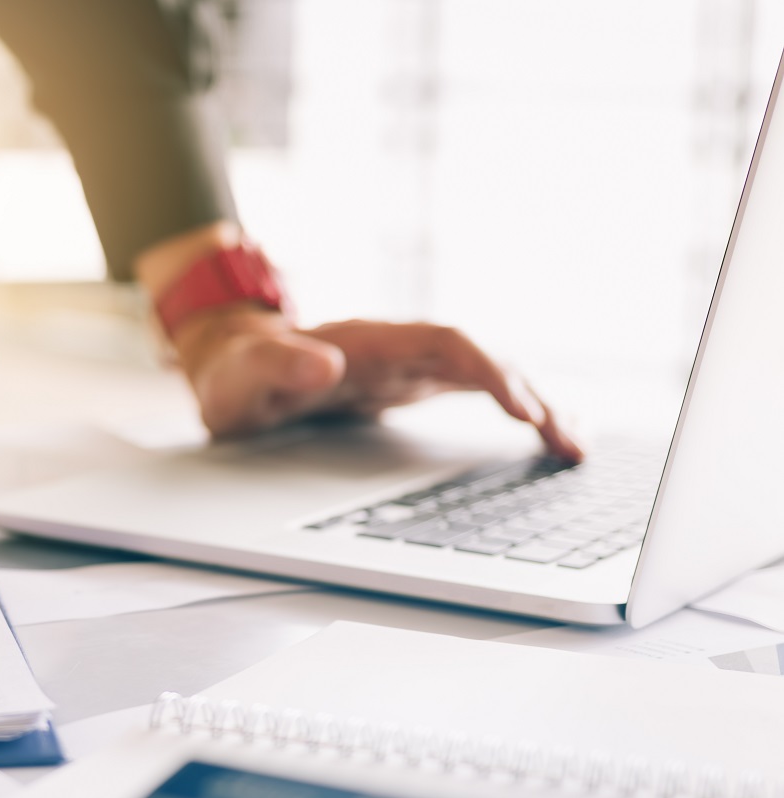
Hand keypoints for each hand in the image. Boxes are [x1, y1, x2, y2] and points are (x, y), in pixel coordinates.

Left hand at [172, 307, 581, 459]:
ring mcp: (406, 366)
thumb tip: (321, 364)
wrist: (230, 368)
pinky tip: (544, 437)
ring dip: (533, 404)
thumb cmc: (235, 376)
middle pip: (481, 359)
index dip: (487, 371)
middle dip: (530, 396)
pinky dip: (512, 410)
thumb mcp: (240, 378)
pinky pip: (474, 390)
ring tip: (574, 448)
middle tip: (568, 445)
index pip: (445, 343)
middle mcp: (396, 348)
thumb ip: (274, 368)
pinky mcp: (409, 385)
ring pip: (486, 375)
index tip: (522, 408)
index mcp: (366, 343)